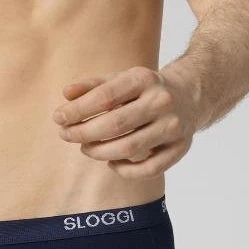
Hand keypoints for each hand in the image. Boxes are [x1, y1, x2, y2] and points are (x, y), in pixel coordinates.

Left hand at [52, 65, 195, 178]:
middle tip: (66, 135)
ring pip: (130, 148)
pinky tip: (111, 162)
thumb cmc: (144, 89)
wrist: (190, 95)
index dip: (78, 110)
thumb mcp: (120, 79)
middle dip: (84, 133)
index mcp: (144, 79)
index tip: (58, 118)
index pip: (105, 96)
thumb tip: (66, 94)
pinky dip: (125, 170)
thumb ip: (92, 86)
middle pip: (116, 124)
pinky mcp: (180, 148)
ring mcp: (174, 126)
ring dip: (100, 152)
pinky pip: (149, 169)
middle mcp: (162, 101)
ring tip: (85, 148)